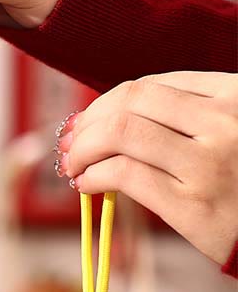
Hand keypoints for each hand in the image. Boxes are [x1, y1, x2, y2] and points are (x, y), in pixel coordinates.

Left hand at [56, 72, 237, 264]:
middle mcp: (223, 123)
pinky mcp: (191, 205)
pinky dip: (93, 177)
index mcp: (234, 96)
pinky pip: (124, 177)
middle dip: (87, 123)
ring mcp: (207, 163)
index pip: (150, 87)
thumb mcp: (232, 131)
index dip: (106, 103)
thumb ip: (189, 118)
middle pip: (129, 105)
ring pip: (120, 135)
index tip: (85, 121)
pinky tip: (86, 186)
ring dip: (82, 150)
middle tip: (69, 143)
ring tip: (73, 166)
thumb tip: (113, 118)